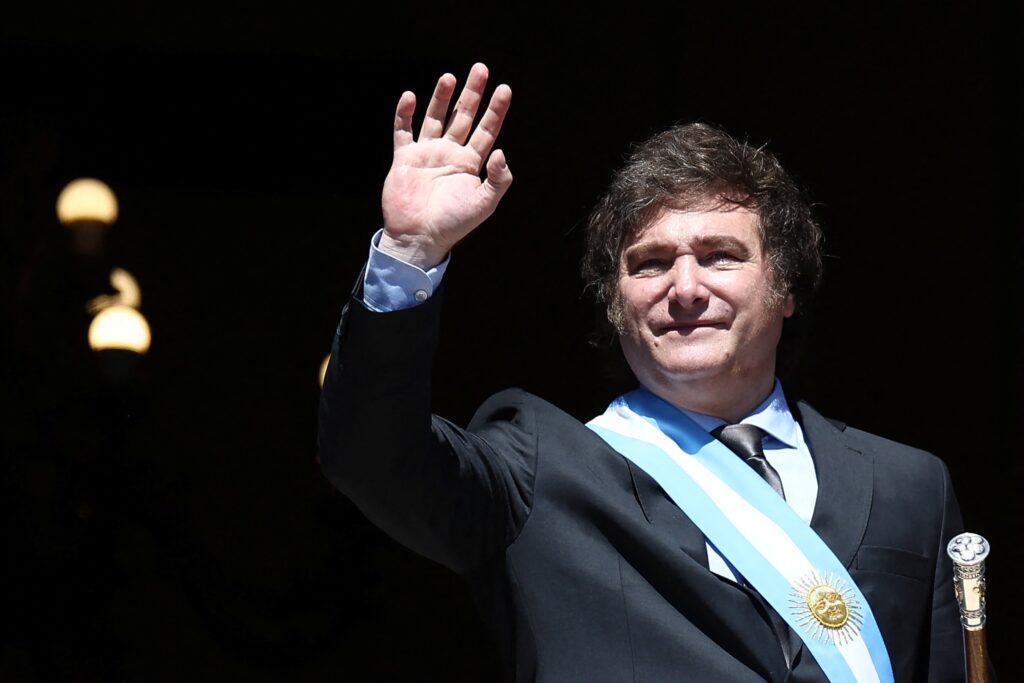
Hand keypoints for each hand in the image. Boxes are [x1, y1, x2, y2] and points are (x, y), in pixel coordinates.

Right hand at [379, 63, 512, 268]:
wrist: (418, 238)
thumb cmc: (453, 224)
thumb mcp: (484, 204)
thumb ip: (497, 179)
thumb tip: (501, 151)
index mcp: (470, 164)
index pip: (487, 130)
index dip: (496, 110)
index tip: (505, 89)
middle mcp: (450, 154)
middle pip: (463, 117)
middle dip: (472, 94)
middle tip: (480, 69)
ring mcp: (427, 154)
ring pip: (435, 118)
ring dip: (442, 98)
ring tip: (449, 77)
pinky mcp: (405, 159)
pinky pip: (404, 131)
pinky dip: (405, 114)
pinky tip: (411, 97)